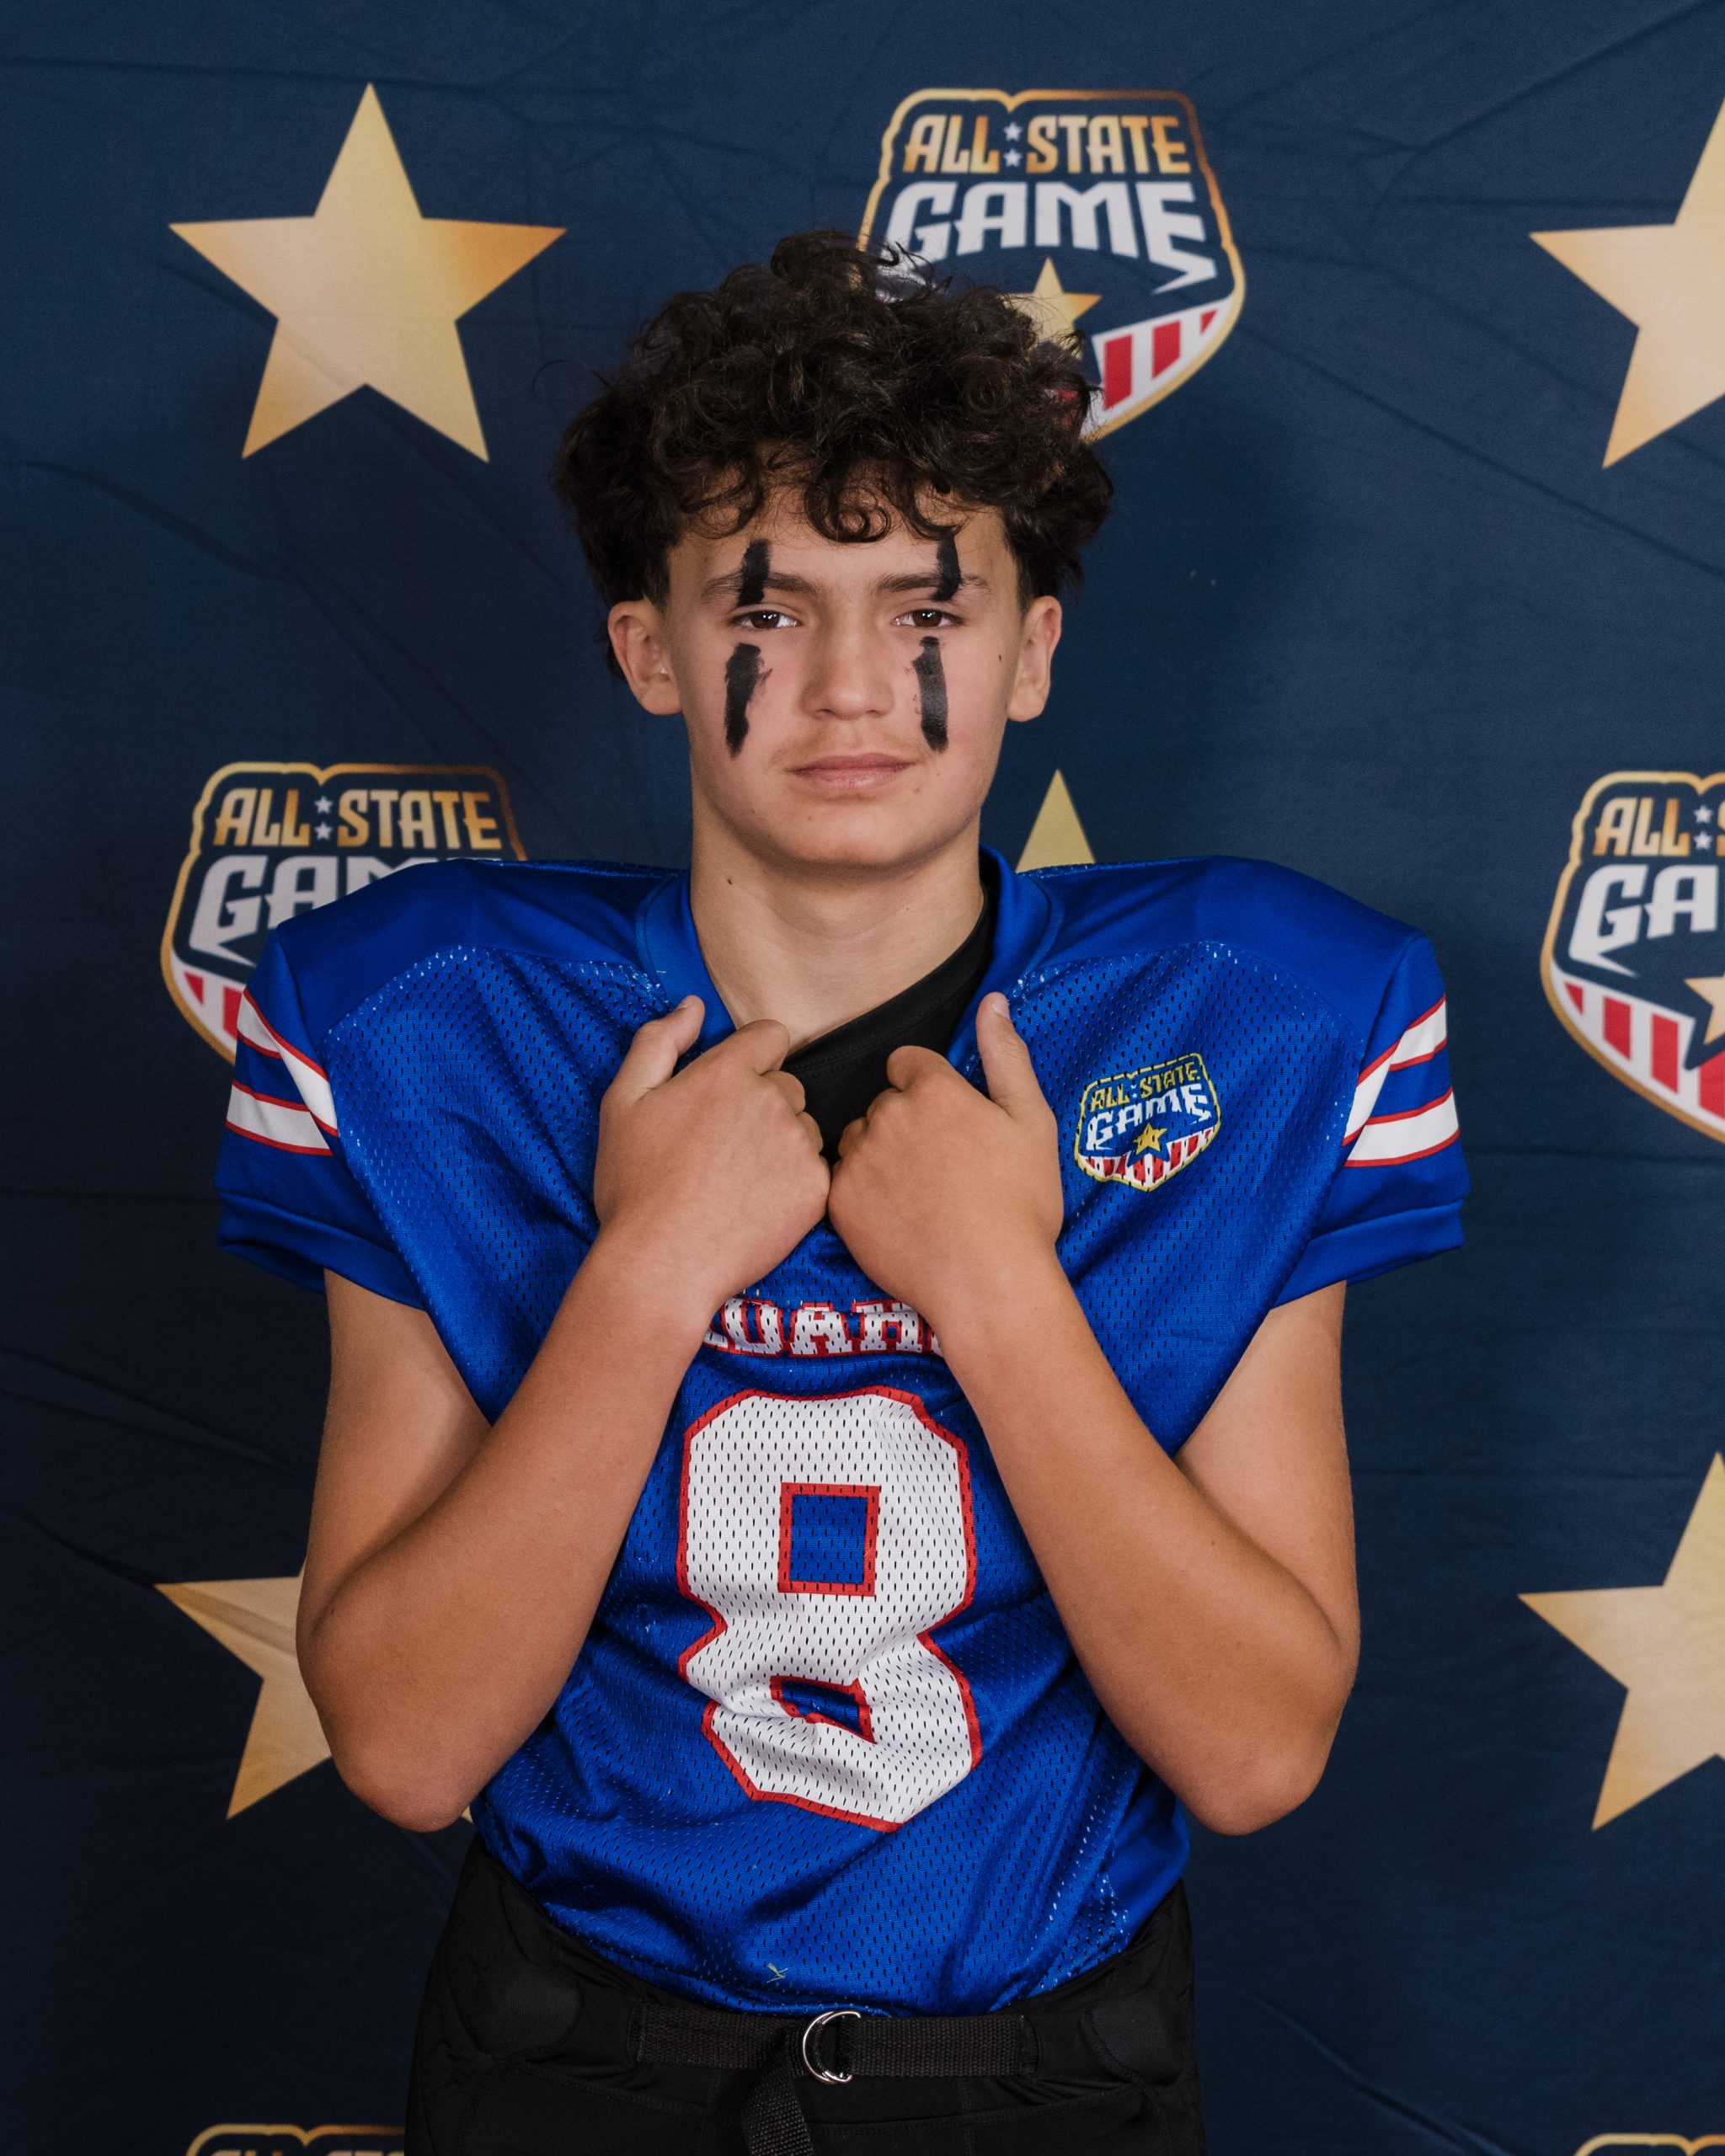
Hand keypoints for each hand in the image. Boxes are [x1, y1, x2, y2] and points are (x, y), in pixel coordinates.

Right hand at [593, 998, 828, 1330]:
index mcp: (727, 1071)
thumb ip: (658, 1042)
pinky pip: (816, 1171)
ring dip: (782, 1145)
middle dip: (763, 1107)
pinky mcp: (817, 1189)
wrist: (661, 1264)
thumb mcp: (623, 1102)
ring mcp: (799, 1145)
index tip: (728, 1095)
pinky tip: (757, 1207)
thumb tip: (694, 1005)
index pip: (771, 1036)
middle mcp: (772, 1100)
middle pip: (787, 1086)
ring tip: (738, 1183)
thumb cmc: (635, 1185)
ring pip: (804, 1129)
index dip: (751, 1061)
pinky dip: (794, 1185)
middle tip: (722, 1151)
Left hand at [826, 993, 1063, 1336]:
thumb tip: (993, 1000)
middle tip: (940, 1170)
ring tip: (918, 1197)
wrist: (989, 1283)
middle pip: (883, 1104)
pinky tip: (896, 1218)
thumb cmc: (1021, 1204)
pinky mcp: (839, 1202)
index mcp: (933, 1090)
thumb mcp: (1032, 1122)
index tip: (948, 1125)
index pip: (907, 1063)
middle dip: (904, 1125)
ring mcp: (858, 1160)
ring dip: (879, 1157)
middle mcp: (887, 1116)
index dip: (929, 1090)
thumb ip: (1007, 1055)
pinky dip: (863, 1195)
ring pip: (859, 1141)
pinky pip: (842, 1182)